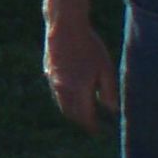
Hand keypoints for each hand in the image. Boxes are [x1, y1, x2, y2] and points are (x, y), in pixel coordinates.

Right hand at [46, 18, 121, 132]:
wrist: (65, 27)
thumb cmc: (89, 47)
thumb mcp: (106, 69)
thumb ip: (109, 91)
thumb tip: (111, 109)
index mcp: (79, 89)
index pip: (84, 115)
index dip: (91, 125)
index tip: (97, 131)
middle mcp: (63, 87)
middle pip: (69, 111)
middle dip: (79, 119)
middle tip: (88, 122)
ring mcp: (53, 78)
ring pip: (60, 100)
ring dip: (69, 108)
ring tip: (80, 108)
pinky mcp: (47, 69)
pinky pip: (54, 88)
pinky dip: (62, 95)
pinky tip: (69, 89)